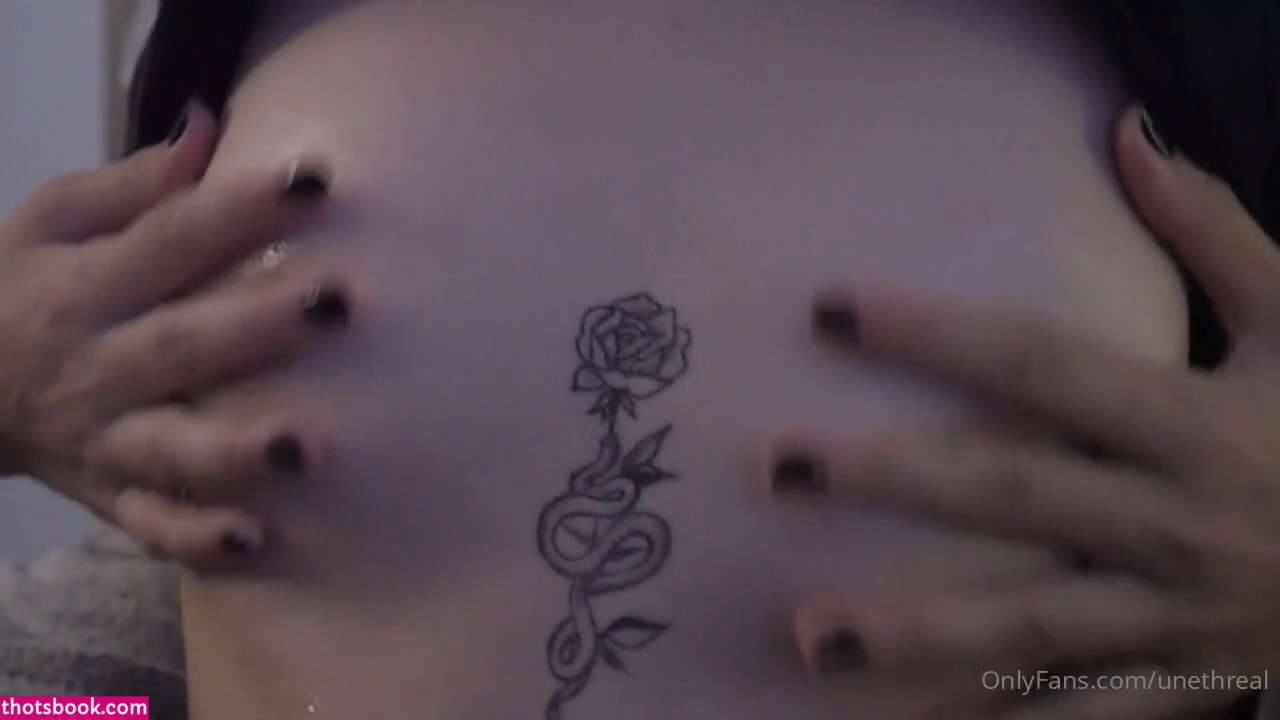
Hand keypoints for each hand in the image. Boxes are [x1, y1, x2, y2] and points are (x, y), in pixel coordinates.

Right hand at [0, 101, 348, 569]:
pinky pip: (152, 525)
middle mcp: (96, 364)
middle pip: (182, 345)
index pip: (170, 239)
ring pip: (171, 448)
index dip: (240, 209)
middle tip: (340, 303)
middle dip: (259, 327)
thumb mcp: (51, 221)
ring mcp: (104, 438)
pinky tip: (254, 536)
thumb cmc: (20, 288)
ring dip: (238, 450)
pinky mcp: (110, 495)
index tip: (314, 182)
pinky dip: (197, 537)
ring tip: (307, 446)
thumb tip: (209, 125)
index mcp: (86, 285)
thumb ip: (133, 185)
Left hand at [774, 104, 1279, 718]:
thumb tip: (1129, 133)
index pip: (1036, 362)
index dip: (931, 333)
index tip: (828, 310)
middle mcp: (1174, 519)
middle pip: (1008, 492)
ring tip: (811, 637)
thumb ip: (1212, 233)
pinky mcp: (1184, 684)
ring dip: (917, 633)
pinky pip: (1086, 719)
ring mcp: (1176, 614)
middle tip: (775, 466)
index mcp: (1193, 421)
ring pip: (1030, 626)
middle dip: (887, 477)